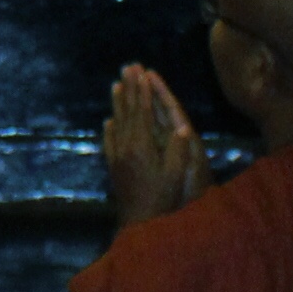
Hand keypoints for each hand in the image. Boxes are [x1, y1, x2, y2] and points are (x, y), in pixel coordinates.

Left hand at [102, 65, 205, 226]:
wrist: (138, 223)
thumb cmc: (161, 199)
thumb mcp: (175, 175)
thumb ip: (178, 151)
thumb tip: (183, 129)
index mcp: (141, 146)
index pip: (142, 112)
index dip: (143, 91)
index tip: (142, 73)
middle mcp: (125, 147)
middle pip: (127, 112)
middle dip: (129, 89)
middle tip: (127, 68)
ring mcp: (117, 157)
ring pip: (116, 123)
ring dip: (117, 103)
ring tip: (116, 85)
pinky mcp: (113, 168)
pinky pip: (109, 143)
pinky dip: (110, 129)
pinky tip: (109, 122)